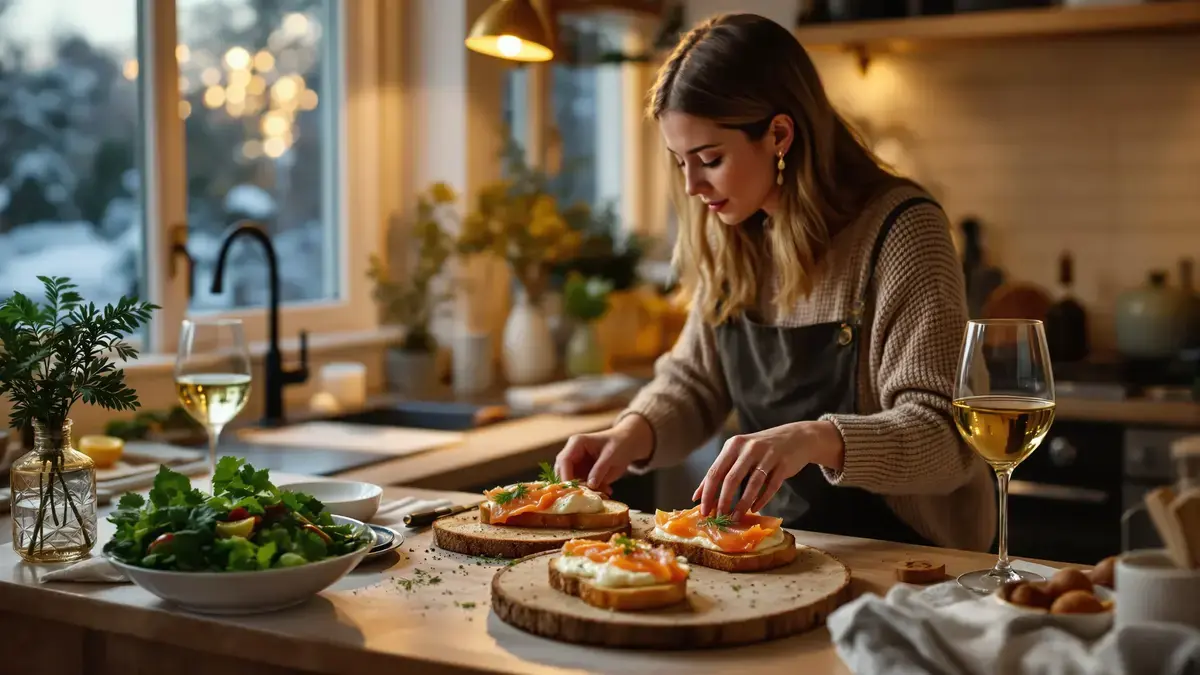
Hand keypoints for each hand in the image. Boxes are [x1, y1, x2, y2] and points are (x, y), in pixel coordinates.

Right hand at [555, 415, 653, 493]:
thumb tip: (590, 485)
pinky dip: (592, 492)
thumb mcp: (611, 455)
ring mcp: (576, 466)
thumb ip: (600, 469)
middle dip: (571, 486)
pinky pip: (582, 487)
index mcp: (576, 443)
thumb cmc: (619, 444)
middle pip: (562, 473)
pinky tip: (606, 490)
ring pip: (571, 483)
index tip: (573, 490)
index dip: (566, 476)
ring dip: (583, 491)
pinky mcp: (582, 475)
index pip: (564, 461)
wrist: (627, 445)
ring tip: (602, 492)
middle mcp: (572, 454)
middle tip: (585, 497)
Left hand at [693, 420, 843, 518]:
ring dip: (742, 504)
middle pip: (731, 478)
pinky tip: (755, 509)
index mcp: (733, 445)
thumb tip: (698, 496)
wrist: (796, 437)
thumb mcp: (738, 454)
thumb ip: (719, 471)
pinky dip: (762, 499)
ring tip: (736, 517)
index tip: (703, 510)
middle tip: (719, 517)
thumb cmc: (761, 449)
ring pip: (752, 484)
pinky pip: (771, 486)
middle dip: (723, 500)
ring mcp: (768, 455)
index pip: (715, 471)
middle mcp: (749, 448)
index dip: (708, 493)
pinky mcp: (783, 464)